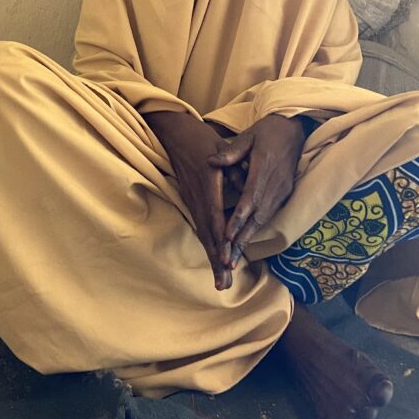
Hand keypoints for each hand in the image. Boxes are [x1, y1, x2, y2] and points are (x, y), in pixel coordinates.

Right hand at [144, 111, 233, 289]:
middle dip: (216, 260)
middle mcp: (198, 197)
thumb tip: (244, 186)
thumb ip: (233, 167)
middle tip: (223, 284)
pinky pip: (200, 227)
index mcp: (207, 184)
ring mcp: (192, 200)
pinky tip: (213, 259)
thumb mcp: (221, 147)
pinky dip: (207, 245)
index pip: (215, 217)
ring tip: (220, 282)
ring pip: (203, 233)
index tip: (226, 259)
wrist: (174, 133)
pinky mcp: (191, 201)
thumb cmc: (201, 138)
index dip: (221, 239)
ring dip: (211, 258)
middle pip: (207, 234)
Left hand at [208, 114, 308, 267]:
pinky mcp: (286, 192)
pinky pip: (270, 214)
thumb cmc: (267, 130)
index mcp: (265, 168)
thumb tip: (211, 161)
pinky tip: (246, 240)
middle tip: (228, 259)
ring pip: (265, 218)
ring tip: (235, 256)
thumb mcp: (249, 135)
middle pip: (258, 216)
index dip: (239, 218)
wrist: (295, 127)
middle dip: (242, 238)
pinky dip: (257, 228)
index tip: (228, 235)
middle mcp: (276, 183)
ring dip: (249, 238)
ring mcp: (283, 189)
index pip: (250, 198)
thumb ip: (231, 151)